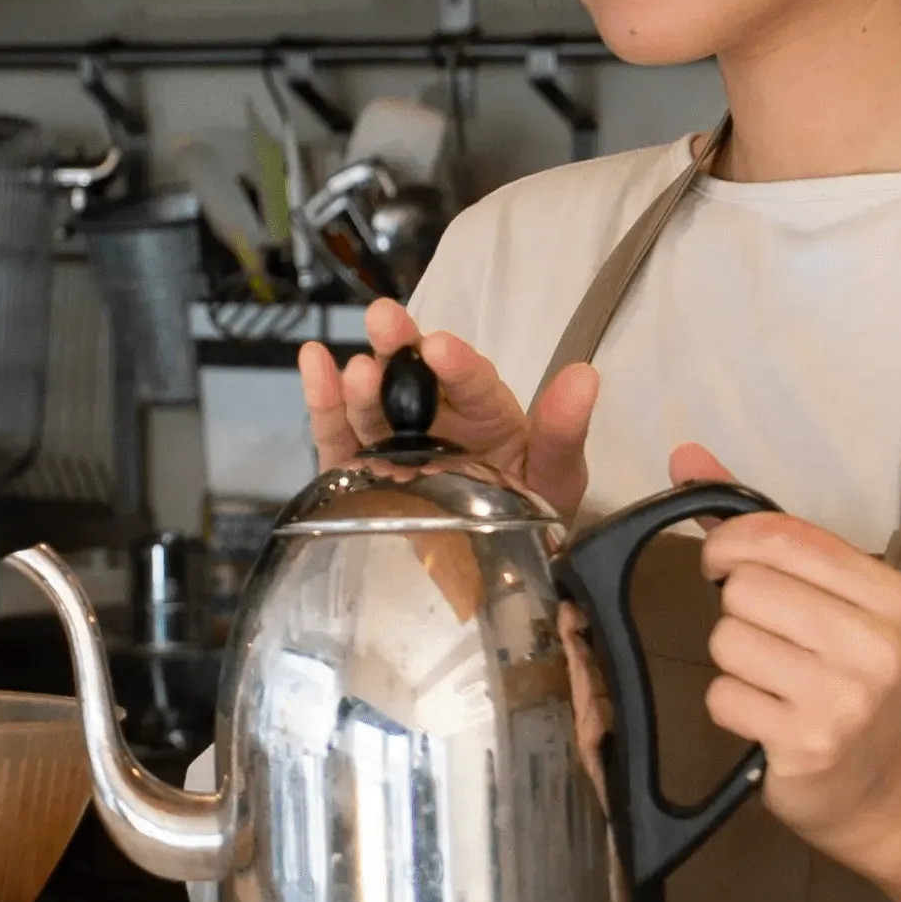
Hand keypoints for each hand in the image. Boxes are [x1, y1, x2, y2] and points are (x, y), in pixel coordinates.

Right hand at [296, 301, 597, 515]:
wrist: (492, 581)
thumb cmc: (531, 521)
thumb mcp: (556, 480)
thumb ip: (564, 433)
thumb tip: (586, 377)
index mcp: (487, 417)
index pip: (473, 384)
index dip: (457, 365)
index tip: (441, 349)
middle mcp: (438, 422)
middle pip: (415, 378)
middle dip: (400, 347)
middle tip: (386, 319)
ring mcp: (395, 445)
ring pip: (374, 407)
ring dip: (364, 384)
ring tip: (359, 371)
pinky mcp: (358, 473)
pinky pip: (338, 436)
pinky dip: (322, 400)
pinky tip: (314, 362)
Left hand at [675, 438, 900, 871]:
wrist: (888, 788)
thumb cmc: (850, 678)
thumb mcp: (830, 596)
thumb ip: (762, 527)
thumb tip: (685, 453)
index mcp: (890, 593)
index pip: (778, 536)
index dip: (730, 543)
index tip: (723, 564)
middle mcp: (875, 643)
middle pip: (745, 588)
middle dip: (737, 610)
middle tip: (766, 638)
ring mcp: (845, 698)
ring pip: (727, 639)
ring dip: (733, 660)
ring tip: (773, 680)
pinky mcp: (807, 743)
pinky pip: (722, 695)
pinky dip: (731, 704)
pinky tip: (766, 717)